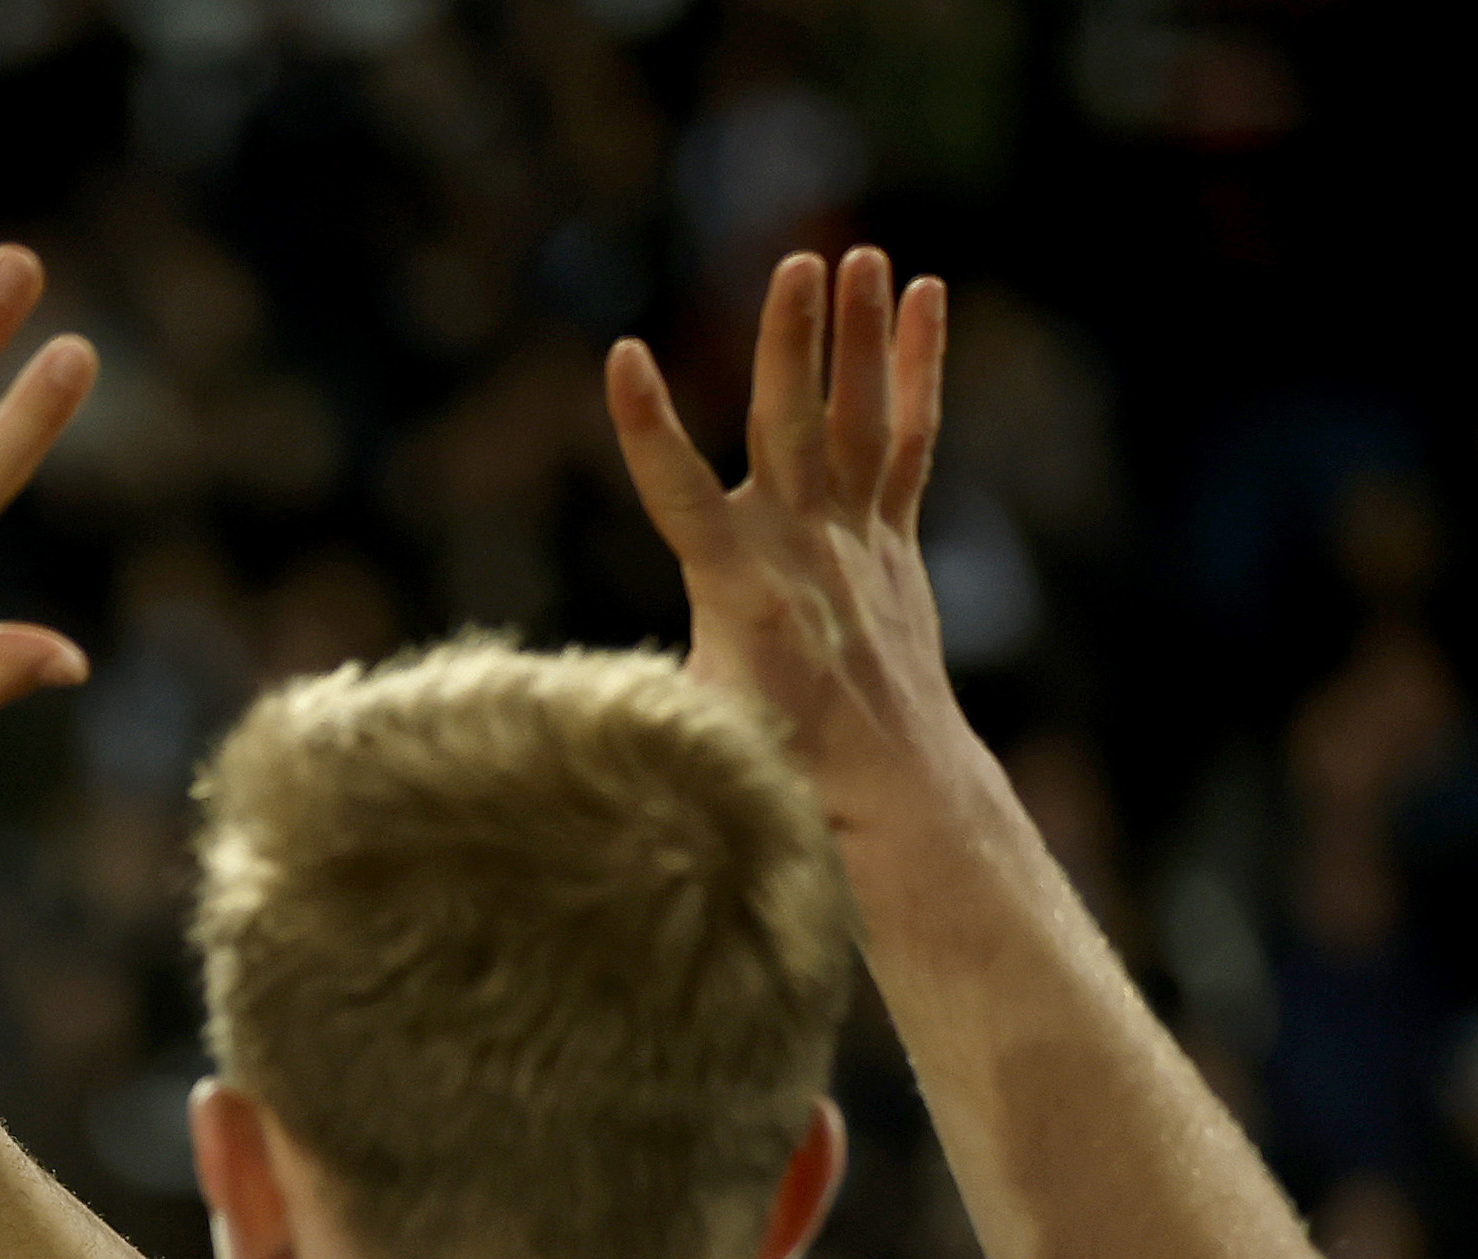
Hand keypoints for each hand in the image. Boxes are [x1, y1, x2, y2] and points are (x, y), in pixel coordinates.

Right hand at [606, 250, 981, 840]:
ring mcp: (856, 539)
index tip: (621, 358)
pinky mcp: (893, 537)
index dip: (647, 428)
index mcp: (736, 591)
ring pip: (861, 419)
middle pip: (794, 428)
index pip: (677, 494)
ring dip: (861, 334)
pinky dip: (919, 368)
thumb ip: (638, 697)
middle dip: (790, 345)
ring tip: (859, 254)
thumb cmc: (771, 768)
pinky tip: (925, 294)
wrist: (889, 786)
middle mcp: (800, 550)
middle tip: (794, 263)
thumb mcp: (693, 730)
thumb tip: (552, 717)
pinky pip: (912, 438)